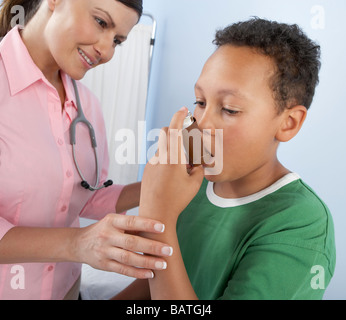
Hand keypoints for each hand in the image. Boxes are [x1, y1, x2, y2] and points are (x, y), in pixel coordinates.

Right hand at [74, 214, 172, 278]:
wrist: (79, 244)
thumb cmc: (103, 230)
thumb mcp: (113, 221)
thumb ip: (131, 225)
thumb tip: (156, 227)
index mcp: (111, 221)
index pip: (131, 222)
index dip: (147, 224)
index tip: (163, 227)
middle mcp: (107, 236)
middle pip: (131, 242)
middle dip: (152, 247)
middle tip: (169, 250)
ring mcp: (105, 251)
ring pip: (128, 258)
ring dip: (147, 262)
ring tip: (163, 264)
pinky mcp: (104, 265)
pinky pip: (123, 270)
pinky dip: (137, 273)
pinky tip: (150, 273)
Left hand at [139, 108, 203, 223]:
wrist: (156, 213)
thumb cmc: (177, 199)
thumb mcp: (195, 183)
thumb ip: (198, 168)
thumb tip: (197, 162)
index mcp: (173, 156)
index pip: (174, 128)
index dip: (179, 116)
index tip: (184, 109)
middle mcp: (160, 156)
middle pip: (164, 133)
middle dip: (174, 131)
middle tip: (186, 139)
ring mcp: (152, 162)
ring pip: (163, 148)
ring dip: (172, 150)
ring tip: (182, 169)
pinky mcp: (147, 170)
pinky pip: (158, 159)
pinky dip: (167, 161)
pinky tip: (172, 178)